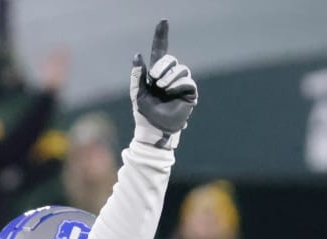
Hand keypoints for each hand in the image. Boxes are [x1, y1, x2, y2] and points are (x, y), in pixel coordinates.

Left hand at [130, 20, 197, 148]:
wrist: (154, 128)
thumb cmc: (144, 113)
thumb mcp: (137, 93)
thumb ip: (137, 75)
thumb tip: (138, 55)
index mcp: (156, 73)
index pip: (160, 50)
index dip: (161, 36)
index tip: (163, 21)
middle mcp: (169, 76)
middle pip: (170, 59)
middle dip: (162, 65)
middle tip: (154, 78)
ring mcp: (180, 83)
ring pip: (180, 68)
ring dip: (169, 76)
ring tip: (162, 87)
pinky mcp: (189, 92)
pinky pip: (186, 81)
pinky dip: (177, 85)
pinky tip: (171, 92)